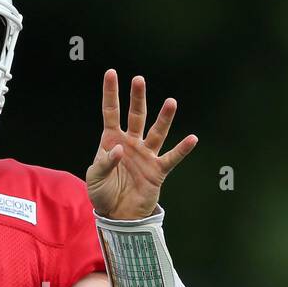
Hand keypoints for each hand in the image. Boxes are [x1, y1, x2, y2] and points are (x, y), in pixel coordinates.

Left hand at [85, 69, 196, 219]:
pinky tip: (192, 139)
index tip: (111, 73)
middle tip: (139, 80)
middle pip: (136, 116)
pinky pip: (172, 158)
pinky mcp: (157, 170)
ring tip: (171, 102)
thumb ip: (104, 162)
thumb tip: (118, 149)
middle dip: (137, 98)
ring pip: (156, 132)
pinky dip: (182, 149)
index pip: (111, 111)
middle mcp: (131, 143)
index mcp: (111, 140)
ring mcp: (146, 155)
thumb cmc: (102, 193)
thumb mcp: (95, 177)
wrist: (116, 214)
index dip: (111, 93)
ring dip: (164, 118)